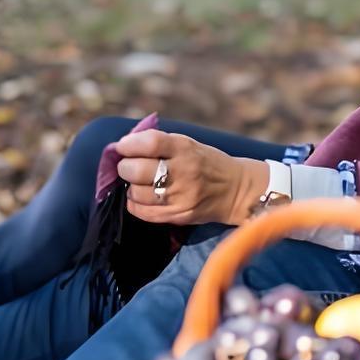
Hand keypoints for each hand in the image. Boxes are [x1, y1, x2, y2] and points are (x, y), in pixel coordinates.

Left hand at [114, 130, 268, 225]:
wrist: (236, 190)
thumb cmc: (207, 162)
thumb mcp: (189, 144)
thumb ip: (160, 144)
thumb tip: (123, 146)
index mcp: (185, 148)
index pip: (149, 143)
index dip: (129, 145)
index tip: (122, 147)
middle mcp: (183, 172)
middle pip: (137, 170)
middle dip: (125, 167)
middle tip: (129, 167)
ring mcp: (180, 197)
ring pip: (136, 193)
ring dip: (132, 187)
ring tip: (140, 183)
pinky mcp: (178, 216)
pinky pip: (142, 211)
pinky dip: (135, 203)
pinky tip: (143, 197)